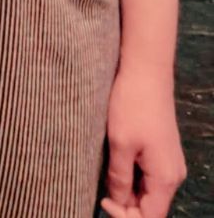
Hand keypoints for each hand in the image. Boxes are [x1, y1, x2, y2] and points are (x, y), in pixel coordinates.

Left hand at [100, 67, 186, 217]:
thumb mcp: (120, 143)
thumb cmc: (132, 104)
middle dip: (126, 205)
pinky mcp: (162, 152)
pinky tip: (116, 164)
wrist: (146, 71)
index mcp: (165, 178)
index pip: (150, 217)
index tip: (102, 199)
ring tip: (106, 175)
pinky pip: (148, 176)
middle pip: (150, 207)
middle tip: (101, 192)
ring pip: (148, 192)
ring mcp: (169, 163)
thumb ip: (119, 177)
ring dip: (127, 190)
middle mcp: (173, 175)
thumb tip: (117, 201)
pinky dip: (132, 177)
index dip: (125, 216)